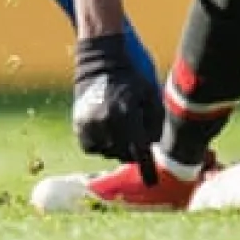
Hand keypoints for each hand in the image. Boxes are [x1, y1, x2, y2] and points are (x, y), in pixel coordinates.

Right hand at [72, 34, 163, 184]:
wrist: (100, 57)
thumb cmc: (133, 74)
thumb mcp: (151, 93)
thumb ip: (156, 122)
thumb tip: (160, 148)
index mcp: (126, 113)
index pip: (139, 150)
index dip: (147, 168)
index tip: (152, 182)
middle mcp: (105, 121)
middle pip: (125, 154)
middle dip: (135, 150)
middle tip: (140, 138)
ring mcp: (89, 123)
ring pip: (109, 152)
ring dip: (119, 147)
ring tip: (123, 125)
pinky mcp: (79, 124)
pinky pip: (93, 148)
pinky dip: (102, 143)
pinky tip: (109, 127)